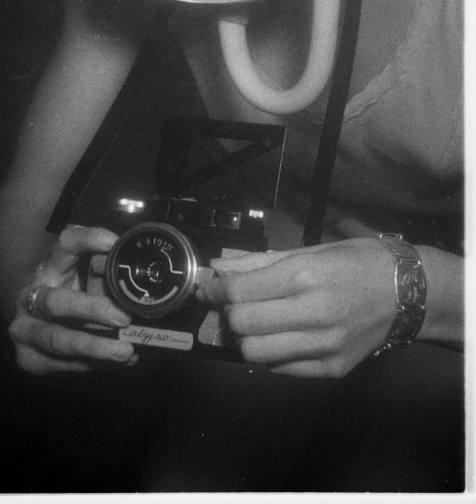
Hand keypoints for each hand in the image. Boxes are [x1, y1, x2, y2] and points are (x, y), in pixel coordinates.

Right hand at [9, 224, 136, 374]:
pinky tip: (120, 362)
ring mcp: (25, 329)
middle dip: (91, 309)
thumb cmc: (76, 296)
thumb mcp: (91, 280)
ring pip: (57, 339)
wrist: (41, 328)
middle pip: (56, 301)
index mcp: (51, 267)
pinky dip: (94, 364)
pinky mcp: (29, 358)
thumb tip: (137, 277)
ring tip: (125, 351)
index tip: (114, 244)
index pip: (66, 244)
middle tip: (123, 318)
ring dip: (94, 346)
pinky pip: (64, 364)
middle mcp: (31, 295)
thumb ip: (108, 276)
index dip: (88, 240)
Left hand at [197, 238, 396, 377]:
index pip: (240, 292)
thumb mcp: (311, 250)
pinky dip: (271, 353)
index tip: (210, 288)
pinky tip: (280, 337)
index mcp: (305, 275)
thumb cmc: (358, 261)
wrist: (410, 292)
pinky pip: (281, 368)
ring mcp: (324, 346)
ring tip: (256, 324)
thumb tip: (220, 268)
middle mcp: (313, 312)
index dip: (216, 290)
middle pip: (243, 324)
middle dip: (229, 314)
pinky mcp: (332, 369)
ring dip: (246, 338)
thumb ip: (261, 262)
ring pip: (255, 353)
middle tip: (234, 305)